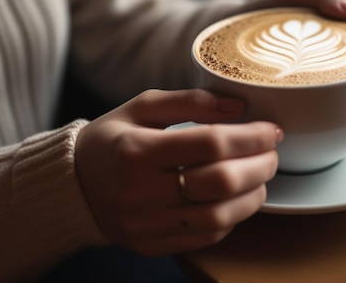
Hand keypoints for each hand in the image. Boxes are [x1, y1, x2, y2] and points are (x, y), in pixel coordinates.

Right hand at [75, 89, 279, 256]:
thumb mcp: (143, 106)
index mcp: (137, 150)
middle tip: (273, 153)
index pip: (211, 142)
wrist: (73, 184)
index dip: (251, 136)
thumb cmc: (113, 138)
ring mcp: (145, 223)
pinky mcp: (151, 244)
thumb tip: (238, 106)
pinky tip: (237, 199)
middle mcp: (140, 191)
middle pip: (220, 182)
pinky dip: (232, 218)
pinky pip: (205, 236)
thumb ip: (190, 100)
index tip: (271, 129)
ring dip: (253, 195)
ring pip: (218, 216)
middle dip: (260, 165)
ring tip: (261, 177)